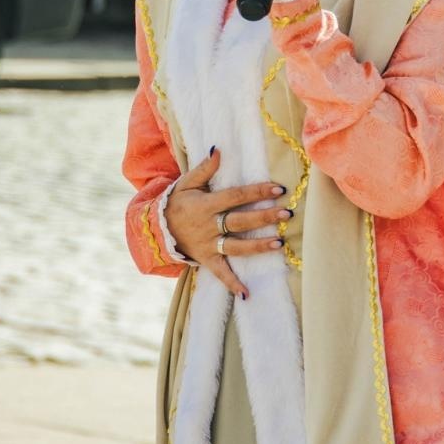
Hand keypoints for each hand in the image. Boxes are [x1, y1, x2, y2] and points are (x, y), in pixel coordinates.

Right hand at [164, 148, 290, 298]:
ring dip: (257, 246)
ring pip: (235, 246)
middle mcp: (208, 226)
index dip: (256, 192)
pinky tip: (246, 293)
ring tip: (279, 243)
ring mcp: (208, 245)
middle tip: (287, 214)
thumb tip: (218, 150)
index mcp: (205, 205)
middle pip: (240, 221)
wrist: (157, 229)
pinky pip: (220, 273)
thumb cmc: (177, 202)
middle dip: (264, 217)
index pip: (235, 197)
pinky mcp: (206, 260)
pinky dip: (232, 284)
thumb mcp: (186, 183)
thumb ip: (204, 169)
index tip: (278, 189)